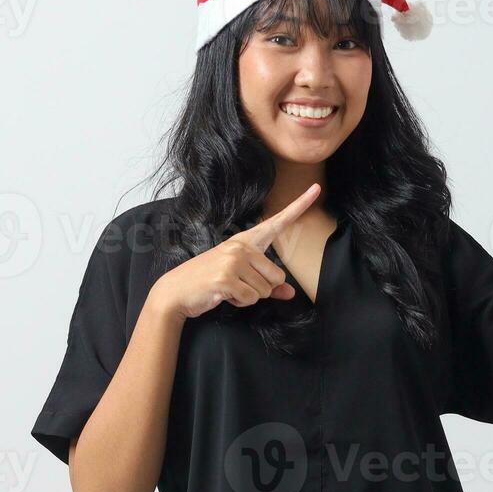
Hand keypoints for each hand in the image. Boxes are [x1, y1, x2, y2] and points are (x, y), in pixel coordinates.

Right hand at [148, 183, 321, 318]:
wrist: (176, 291)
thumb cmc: (209, 282)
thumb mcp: (239, 279)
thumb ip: (267, 284)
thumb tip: (289, 293)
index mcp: (245, 241)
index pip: (278, 222)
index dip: (299, 205)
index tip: (316, 188)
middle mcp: (241, 246)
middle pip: (277, 277)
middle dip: (261, 290)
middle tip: (237, 285)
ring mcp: (233, 261)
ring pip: (265, 291)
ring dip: (248, 298)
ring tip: (227, 289)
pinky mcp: (226, 278)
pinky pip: (250, 299)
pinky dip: (239, 303)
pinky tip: (222, 294)